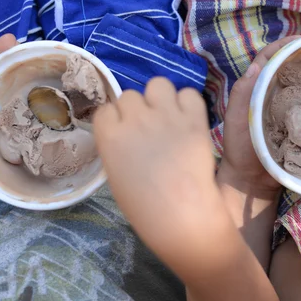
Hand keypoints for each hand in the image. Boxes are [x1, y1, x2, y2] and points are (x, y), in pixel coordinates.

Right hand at [93, 77, 219, 266]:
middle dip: (140, 109)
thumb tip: (127, 130)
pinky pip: (189, 93)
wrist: (181, 216)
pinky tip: (191, 120)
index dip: (118, 119)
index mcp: (109, 136)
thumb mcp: (117, 174)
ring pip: (158, 83)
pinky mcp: (194, 118)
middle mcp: (135, 119)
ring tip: (171, 117)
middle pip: (130, 95)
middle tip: (152, 128)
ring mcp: (165, 116)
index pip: (106, 109)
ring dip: (163, 97)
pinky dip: (190, 104)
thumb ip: (119, 145)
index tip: (127, 131)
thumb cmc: (145, 207)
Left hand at [218, 35, 300, 196]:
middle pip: (293, 69)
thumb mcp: (237, 119)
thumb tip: (257, 65)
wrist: (251, 182)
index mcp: (257, 88)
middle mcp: (275, 95)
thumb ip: (243, 94)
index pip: (271, 59)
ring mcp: (290, 110)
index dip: (286, 46)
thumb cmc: (240, 149)